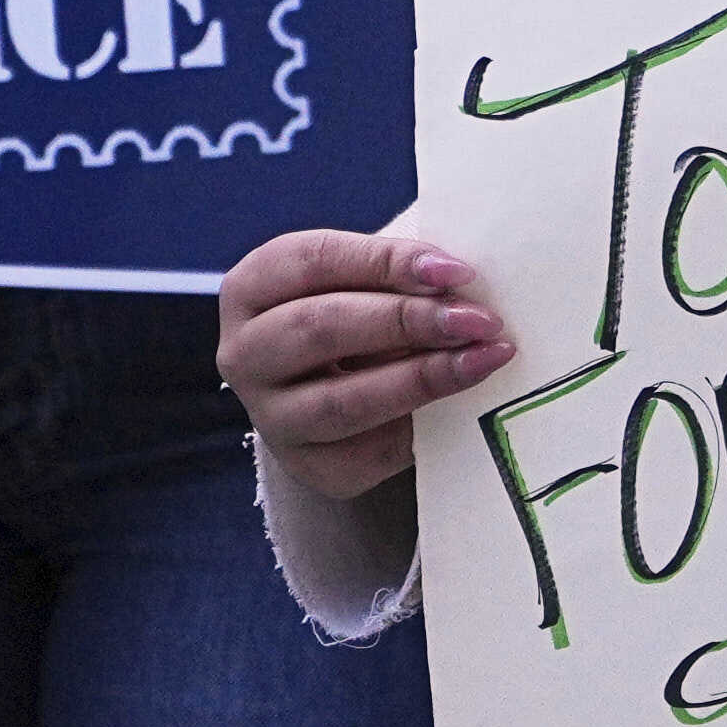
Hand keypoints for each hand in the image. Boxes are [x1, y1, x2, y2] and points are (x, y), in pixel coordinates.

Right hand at [221, 225, 516, 501]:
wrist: (342, 385)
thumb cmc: (359, 308)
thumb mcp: (366, 277)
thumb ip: (399, 270)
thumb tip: (460, 279)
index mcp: (252, 288)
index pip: (315, 261)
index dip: (387, 262)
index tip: (457, 271)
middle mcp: (244, 354)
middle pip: (320, 328)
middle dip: (407, 320)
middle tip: (479, 320)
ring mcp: (270, 417)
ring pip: (341, 401)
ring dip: (421, 378)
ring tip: (482, 359)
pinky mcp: (307, 466)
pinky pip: (367, 451)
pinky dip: (419, 427)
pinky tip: (461, 407)